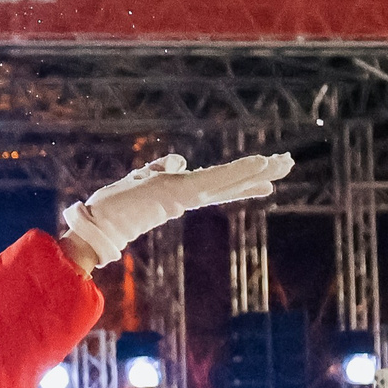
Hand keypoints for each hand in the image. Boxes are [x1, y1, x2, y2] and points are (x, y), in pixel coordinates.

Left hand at [62, 152, 294, 266]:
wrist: (99, 227)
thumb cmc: (114, 207)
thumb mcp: (143, 178)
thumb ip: (162, 168)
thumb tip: (179, 160)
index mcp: (183, 194)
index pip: (220, 186)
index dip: (243, 180)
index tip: (267, 182)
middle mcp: (190, 197)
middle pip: (232, 183)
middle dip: (260, 174)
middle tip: (288, 164)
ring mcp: (188, 195)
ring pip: (230, 180)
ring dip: (257, 169)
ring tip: (283, 162)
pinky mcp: (184, 192)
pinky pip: (217, 179)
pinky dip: (240, 171)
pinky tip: (260, 163)